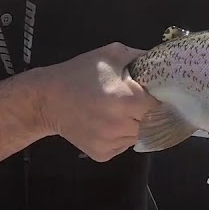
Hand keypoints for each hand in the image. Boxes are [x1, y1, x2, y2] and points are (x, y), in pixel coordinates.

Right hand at [33, 42, 155, 161]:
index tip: (156, 95)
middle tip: (136, 103)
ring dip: (135, 126)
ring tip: (118, 112)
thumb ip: (140, 56)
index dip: (161, 100)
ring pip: (138, 137)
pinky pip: (123, 146)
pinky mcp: (101, 154)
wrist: (46, 100)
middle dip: (149, 114)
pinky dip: (121, 137)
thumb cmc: (79, 74)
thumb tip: (162, 63)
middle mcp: (120, 125)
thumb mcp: (110, 55)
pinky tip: (108, 124)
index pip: (160, 107)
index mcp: (126, 101)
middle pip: (152, 124)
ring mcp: (111, 143)